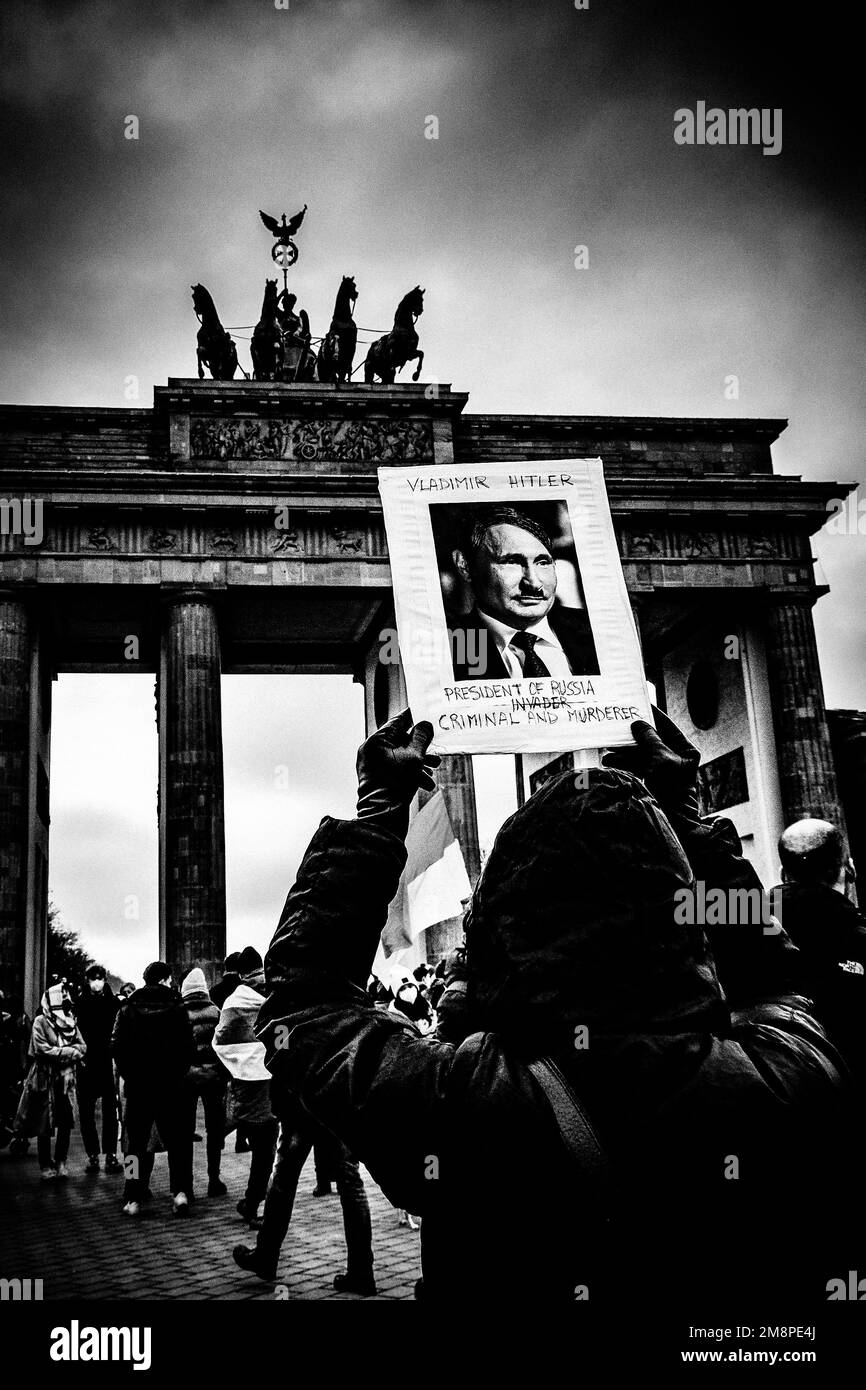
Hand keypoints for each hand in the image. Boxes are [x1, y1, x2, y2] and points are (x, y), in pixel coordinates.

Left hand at [356, 710, 439, 829]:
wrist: (383, 817)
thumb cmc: (395, 785)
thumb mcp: (414, 757)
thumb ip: (421, 737)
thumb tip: (425, 725)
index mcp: (376, 741)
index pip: (398, 721)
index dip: (414, 716)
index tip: (426, 712)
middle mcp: (372, 751)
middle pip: (401, 740)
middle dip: (421, 746)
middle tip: (435, 748)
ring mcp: (374, 765)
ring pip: (402, 756)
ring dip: (420, 761)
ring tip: (434, 768)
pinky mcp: (379, 779)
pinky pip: (398, 769)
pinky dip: (412, 772)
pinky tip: (425, 782)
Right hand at [602, 706, 700, 821]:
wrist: (671, 822)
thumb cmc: (672, 790)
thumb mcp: (661, 759)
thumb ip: (649, 739)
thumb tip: (638, 724)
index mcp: (684, 751)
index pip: (667, 727)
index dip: (652, 715)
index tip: (638, 703)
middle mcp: (673, 759)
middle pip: (649, 739)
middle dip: (631, 735)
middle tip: (616, 726)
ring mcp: (660, 770)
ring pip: (639, 753)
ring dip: (623, 751)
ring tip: (607, 748)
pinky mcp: (648, 781)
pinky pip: (633, 767)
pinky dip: (621, 763)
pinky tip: (608, 761)